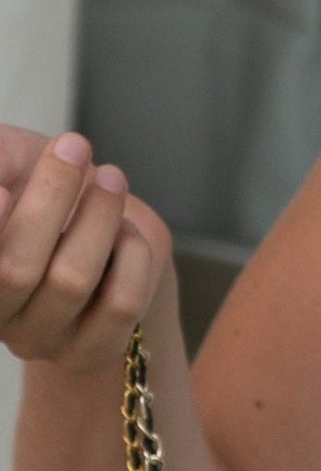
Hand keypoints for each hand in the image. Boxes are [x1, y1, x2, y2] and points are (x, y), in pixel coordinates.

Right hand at [0, 123, 172, 373]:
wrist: (101, 215)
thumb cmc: (40, 183)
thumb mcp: (8, 159)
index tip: (4, 191)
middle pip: (14, 271)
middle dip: (52, 195)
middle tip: (75, 144)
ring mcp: (40, 339)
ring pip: (71, 281)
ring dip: (99, 214)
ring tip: (110, 178)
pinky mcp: (90, 350)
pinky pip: (120, 303)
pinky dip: (133, 253)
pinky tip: (125, 234)